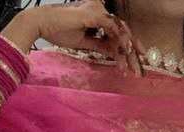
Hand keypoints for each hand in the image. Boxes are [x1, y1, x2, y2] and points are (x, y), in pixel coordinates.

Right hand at [4, 2, 145, 76]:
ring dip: (127, 52)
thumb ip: (100, 45)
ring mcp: (98, 11)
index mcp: (97, 16)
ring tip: (133, 68)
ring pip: (120, 32)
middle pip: (122, 32)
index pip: (117, 32)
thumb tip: (113, 53)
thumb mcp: (84, 43)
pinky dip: (120, 42)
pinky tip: (125, 54)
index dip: (128, 45)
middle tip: (140, 68)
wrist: (42, 24)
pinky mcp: (94, 14)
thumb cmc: (59, 31)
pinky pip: (112, 29)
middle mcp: (100, 10)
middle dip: (132, 51)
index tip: (136, 59)